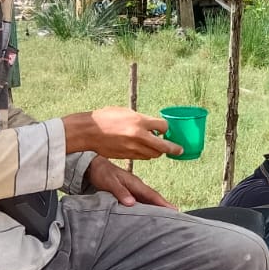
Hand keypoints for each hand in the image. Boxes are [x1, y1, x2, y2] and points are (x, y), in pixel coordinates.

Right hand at [64, 108, 179, 159]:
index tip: (166, 129)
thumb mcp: (126, 112)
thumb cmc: (106, 117)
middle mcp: (139, 136)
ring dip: (158, 151)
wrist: (89, 131)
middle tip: (179, 149)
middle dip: (173, 148)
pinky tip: (145, 149)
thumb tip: (153, 125)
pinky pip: (143, 157)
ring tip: (159, 147)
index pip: (164, 126)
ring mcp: (133, 148)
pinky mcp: (127, 156)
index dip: (166, 128)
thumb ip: (141, 119)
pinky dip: (147, 154)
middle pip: (164, 146)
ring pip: (154, 154)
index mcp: (140, 121)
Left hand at [86, 157, 175, 208]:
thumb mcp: (109, 182)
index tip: (174, 210)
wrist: (95, 166)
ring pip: (148, 199)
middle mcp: (137, 186)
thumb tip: (132, 203)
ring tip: (167, 217)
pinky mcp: (130, 191)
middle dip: (165, 206)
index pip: (152, 194)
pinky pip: (142, 199)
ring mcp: (134, 188)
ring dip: (157, 207)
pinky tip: (150, 212)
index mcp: (135, 183)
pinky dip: (148, 205)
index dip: (163, 203)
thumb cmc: (102, 173)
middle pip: (154, 198)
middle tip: (176, 217)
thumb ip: (120, 191)